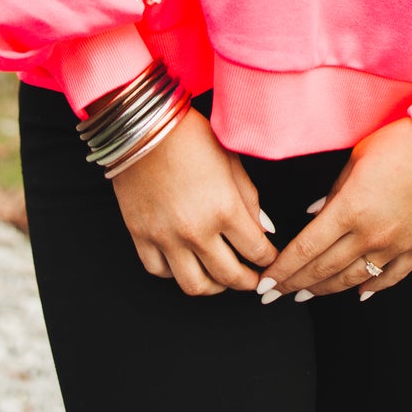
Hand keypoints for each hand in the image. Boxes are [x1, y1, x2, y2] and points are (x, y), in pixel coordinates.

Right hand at [111, 106, 278, 295]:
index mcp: (224, 208)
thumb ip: (249, 199)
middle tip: (253, 279)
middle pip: (229, 276)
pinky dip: (174, 272)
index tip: (271, 260)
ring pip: (194, 285)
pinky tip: (184, 261)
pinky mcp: (140, 234)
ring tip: (219, 277)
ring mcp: (165, 236)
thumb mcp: (231, 161)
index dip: (269, 260)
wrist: (142, 124)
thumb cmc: (190, 135)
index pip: (256, 251)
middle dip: (248, 282)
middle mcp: (196, 229)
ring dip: (213, 287)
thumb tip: (263, 230)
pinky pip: (159, 271)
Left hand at [264, 119, 411, 300]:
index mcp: (350, 208)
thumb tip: (313, 216)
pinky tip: (359, 293)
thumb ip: (333, 193)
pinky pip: (392, 277)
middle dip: (295, 284)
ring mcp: (398, 245)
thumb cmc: (401, 140)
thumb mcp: (356, 159)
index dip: (282, 269)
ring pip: (354, 279)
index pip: (305, 248)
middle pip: (325, 268)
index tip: (264, 284)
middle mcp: (372, 234)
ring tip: (306, 296)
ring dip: (326, 290)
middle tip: (273, 295)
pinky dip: (373, 288)